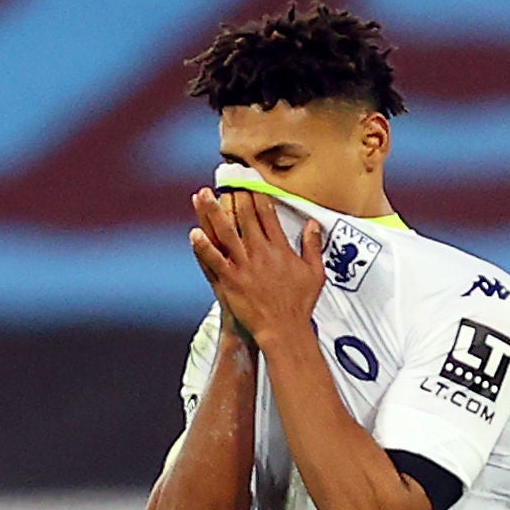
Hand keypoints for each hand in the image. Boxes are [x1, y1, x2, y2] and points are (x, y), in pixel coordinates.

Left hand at [187, 188, 324, 350]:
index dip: (256, 195)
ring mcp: (243, 267)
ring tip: (201, 195)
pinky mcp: (230, 281)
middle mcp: (261, 253)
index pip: (267, 215)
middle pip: (244, 217)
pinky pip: (214, 260)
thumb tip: (313, 223)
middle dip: (233, 195)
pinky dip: (203, 247)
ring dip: (212, 212)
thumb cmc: (300, 304)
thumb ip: (313, 246)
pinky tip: (193, 233)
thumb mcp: (315, 273)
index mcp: (280, 249)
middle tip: (224, 179)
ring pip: (225, 233)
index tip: (248, 181)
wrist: (284, 330)